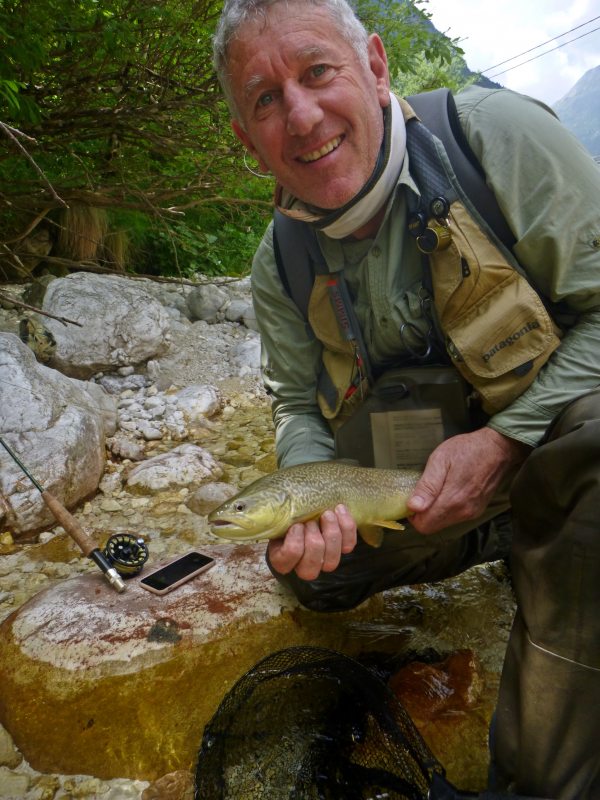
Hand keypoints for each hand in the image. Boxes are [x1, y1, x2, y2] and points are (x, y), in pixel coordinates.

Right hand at [267, 504, 357, 580]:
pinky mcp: (342, 550)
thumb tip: (283, 509)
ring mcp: (325, 562)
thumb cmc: (287, 515)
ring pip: (332, 560)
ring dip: (330, 532)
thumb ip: (279, 518)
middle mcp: (304, 567)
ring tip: (327, 513)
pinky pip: (349, 545)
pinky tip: (339, 509)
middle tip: (310, 520)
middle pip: (313, 561)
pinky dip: (346, 527)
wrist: (306, 511)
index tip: (296, 524)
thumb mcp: (278, 518)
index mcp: (282, 560)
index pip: (290, 558)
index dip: (295, 540)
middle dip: (313, 537)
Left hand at [407, 427, 530, 533]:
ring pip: (443, 522)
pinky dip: (446, 508)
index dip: (413, 514)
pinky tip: (449, 490)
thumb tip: (413, 507)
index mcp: (452, 501)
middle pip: (433, 526)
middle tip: (423, 490)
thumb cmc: (467, 450)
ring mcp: (471, 513)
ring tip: (438, 487)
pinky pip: (454, 517)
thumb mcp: (440, 460)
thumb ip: (427, 486)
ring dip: (435, 510)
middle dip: (423, 513)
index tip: (413, 498)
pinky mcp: (476, 510)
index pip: (424, 525)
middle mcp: (463, 512)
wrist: (497, 448)